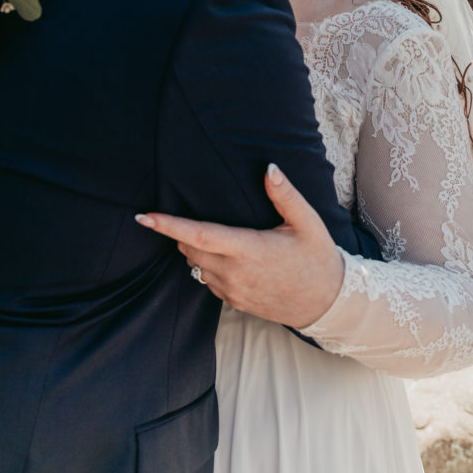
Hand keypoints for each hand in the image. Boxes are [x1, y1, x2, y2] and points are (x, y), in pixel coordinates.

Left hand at [136, 164, 344, 328]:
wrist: (327, 304)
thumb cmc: (317, 258)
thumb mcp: (307, 222)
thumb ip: (285, 195)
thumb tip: (269, 168)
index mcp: (249, 250)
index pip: (199, 235)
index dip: (169, 225)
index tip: (144, 217)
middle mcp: (234, 273)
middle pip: (189, 248)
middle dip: (180, 231)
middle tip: (185, 213)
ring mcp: (232, 291)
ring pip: (195, 266)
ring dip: (194, 248)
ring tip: (210, 232)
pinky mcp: (234, 302)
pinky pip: (206, 281)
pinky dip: (206, 265)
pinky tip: (224, 254)